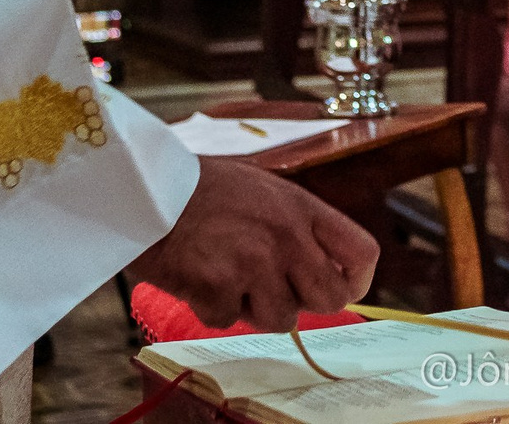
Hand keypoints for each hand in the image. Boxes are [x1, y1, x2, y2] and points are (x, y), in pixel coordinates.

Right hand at [129, 156, 378, 331]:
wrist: (147, 187)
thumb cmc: (204, 190)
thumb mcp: (266, 192)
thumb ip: (298, 228)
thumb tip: (321, 271)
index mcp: (303, 209)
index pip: (362, 253)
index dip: (356, 280)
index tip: (341, 286)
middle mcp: (287, 238)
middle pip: (330, 298)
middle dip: (306, 302)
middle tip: (276, 289)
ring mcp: (254, 264)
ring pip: (281, 319)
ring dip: (254, 307)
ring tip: (228, 274)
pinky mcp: (218, 288)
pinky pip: (228, 321)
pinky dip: (211, 307)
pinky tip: (198, 276)